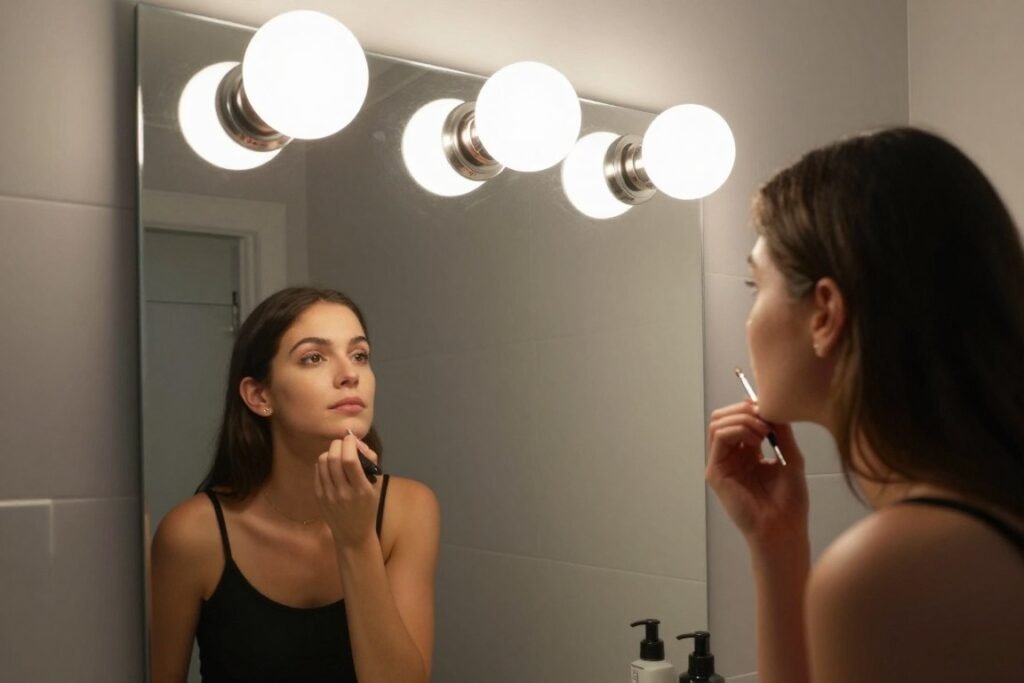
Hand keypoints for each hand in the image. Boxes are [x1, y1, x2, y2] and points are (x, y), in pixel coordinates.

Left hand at [314, 432, 380, 548]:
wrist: (353, 534)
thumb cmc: (368, 507)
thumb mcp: (376, 486)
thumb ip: (370, 461)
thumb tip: (357, 443)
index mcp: (361, 490)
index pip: (350, 460)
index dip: (349, 443)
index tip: (352, 439)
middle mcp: (343, 492)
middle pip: (333, 458)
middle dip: (338, 444)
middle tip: (344, 443)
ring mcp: (328, 495)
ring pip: (323, 462)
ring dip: (330, 451)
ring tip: (337, 453)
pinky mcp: (318, 496)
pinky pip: (318, 471)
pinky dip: (324, 462)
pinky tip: (330, 465)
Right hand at [706, 401, 808, 549]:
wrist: (784, 528)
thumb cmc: (790, 502)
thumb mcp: (791, 457)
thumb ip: (781, 432)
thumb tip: (771, 407)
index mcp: (746, 453)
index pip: (737, 419)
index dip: (751, 408)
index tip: (771, 408)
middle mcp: (730, 457)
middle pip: (723, 417)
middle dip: (744, 410)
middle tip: (766, 417)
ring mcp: (721, 464)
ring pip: (718, 423)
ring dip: (742, 418)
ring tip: (764, 430)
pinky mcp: (715, 473)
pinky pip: (719, 437)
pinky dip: (738, 429)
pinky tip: (757, 438)